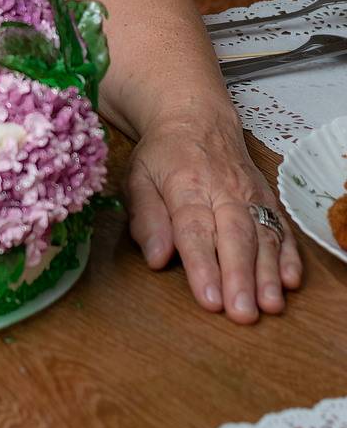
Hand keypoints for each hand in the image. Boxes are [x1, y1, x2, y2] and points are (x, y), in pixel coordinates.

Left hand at [124, 104, 301, 322]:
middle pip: (234, 235)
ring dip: (268, 272)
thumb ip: (146, 218)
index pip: (194, 229)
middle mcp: (223, 189)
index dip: (202, 265)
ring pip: (262, 233)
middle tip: (242, 312)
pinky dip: (289, 254)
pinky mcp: (267, 198)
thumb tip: (156, 258)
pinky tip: (290, 280)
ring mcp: (249, 193)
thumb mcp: (138, 176)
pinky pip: (281, 226)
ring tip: (270, 305)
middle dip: (239, 276)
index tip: (209, 299)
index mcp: (185, 183)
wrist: (195, 116)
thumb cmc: (162, 154)